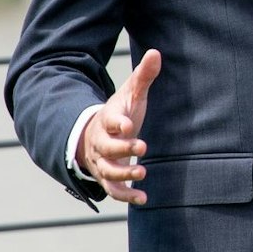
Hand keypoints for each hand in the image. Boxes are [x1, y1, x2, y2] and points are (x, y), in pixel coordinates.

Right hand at [79, 49, 160, 204]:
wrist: (96, 133)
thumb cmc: (121, 112)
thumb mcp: (131, 93)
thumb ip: (143, 76)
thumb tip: (155, 52)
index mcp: (107, 120)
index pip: (110, 121)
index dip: (118, 123)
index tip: (129, 125)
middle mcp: (101, 143)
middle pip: (107, 148)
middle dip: (122, 149)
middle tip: (141, 147)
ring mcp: (102, 162)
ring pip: (107, 171)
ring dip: (123, 174)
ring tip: (142, 174)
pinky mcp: (108, 177)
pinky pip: (113, 190)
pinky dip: (125, 195)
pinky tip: (143, 199)